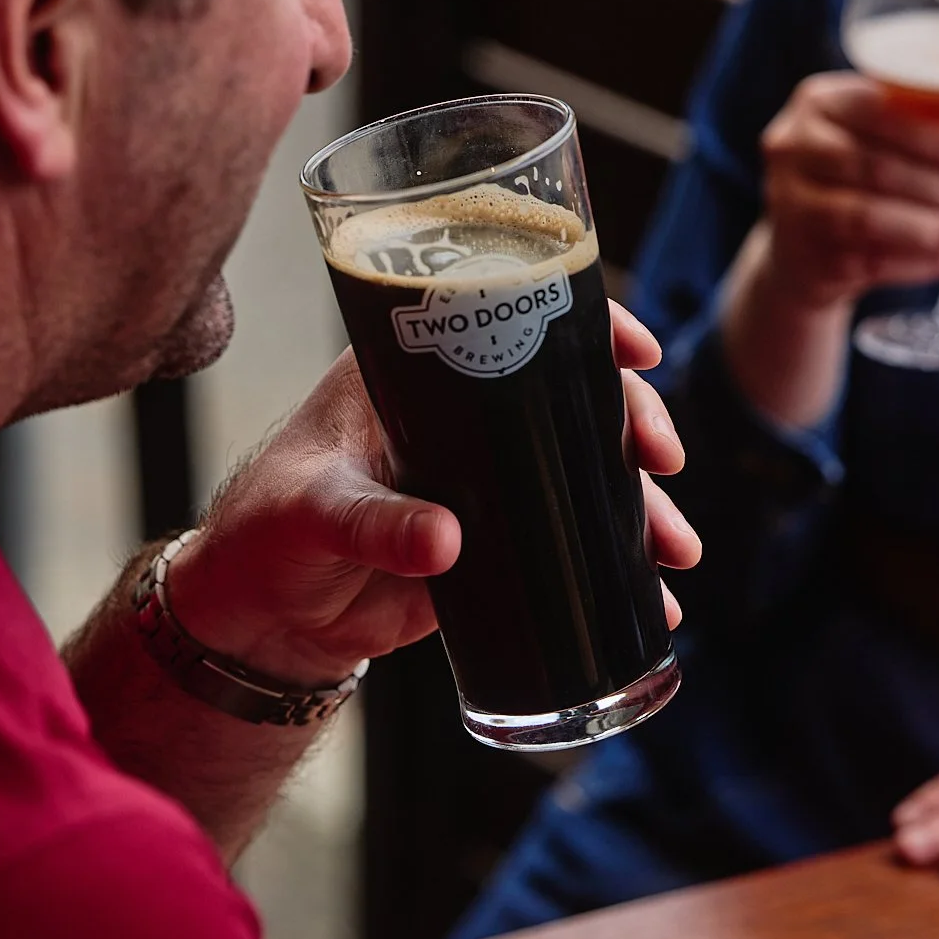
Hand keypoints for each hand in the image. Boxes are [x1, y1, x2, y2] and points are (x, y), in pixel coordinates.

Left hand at [167, 302, 699, 683]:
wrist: (261, 620)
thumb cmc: (265, 536)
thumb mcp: (313, 515)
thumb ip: (375, 524)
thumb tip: (446, 541)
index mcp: (412, 371)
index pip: (510, 318)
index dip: (586, 326)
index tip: (639, 351)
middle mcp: (461, 415)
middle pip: (571, 396)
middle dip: (633, 425)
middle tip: (664, 463)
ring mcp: (486, 480)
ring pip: (583, 473)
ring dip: (641, 507)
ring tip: (677, 553)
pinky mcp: (496, 542)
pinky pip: (571, 543)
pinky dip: (616, 568)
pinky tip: (655, 602)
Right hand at [760, 72, 938, 310]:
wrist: (805, 246)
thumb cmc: (864, 177)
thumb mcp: (903, 140)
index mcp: (820, 101)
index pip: (883, 114)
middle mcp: (794, 149)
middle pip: (882, 170)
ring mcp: (792, 207)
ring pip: (876, 219)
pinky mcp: (806, 258)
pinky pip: (876, 263)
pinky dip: (931, 263)